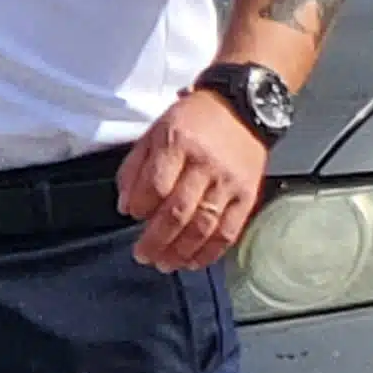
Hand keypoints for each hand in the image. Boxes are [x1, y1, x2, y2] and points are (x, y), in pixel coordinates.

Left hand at [117, 91, 268, 271]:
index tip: (133, 214)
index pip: (156, 184)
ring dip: (181, 251)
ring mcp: (229, 182)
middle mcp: (206, 164)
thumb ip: (135, 167)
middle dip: (156, 240)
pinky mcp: (247, 195)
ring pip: (203, 226)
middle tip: (143, 255)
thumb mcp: (156, 132)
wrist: (242, 108)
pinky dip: (210, 251)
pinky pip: (229, 230)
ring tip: (165, 263)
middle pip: (178, 211)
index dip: (140, 206)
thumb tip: (125, 205)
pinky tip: (194, 261)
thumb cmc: (195, 120)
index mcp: (179, 143)